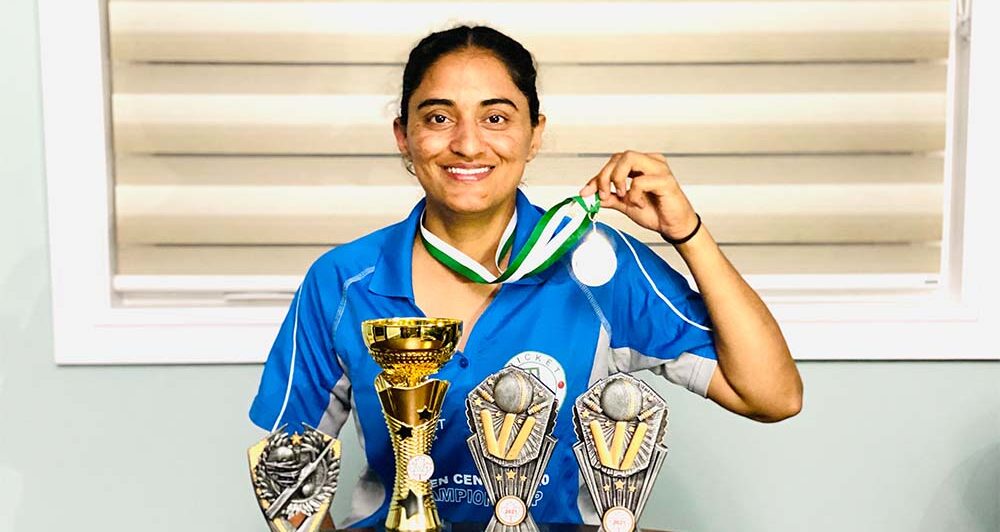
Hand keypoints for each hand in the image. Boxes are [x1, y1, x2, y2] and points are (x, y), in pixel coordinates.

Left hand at [579, 151, 699, 241]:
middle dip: (605, 176)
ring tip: (623, 196)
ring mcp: (659, 168)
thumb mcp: (626, 204)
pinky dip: (634, 194)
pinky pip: (640, 180)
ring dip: (618, 179)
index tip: (586, 192)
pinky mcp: (665, 180)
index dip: (598, 176)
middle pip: (619, 156)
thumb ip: (609, 198)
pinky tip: (640, 203)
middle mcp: (650, 162)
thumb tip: (589, 195)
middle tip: (604, 195)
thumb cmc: (656, 212)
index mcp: (641, 165)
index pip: (614, 162)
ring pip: (629, 158)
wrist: (675, 227)